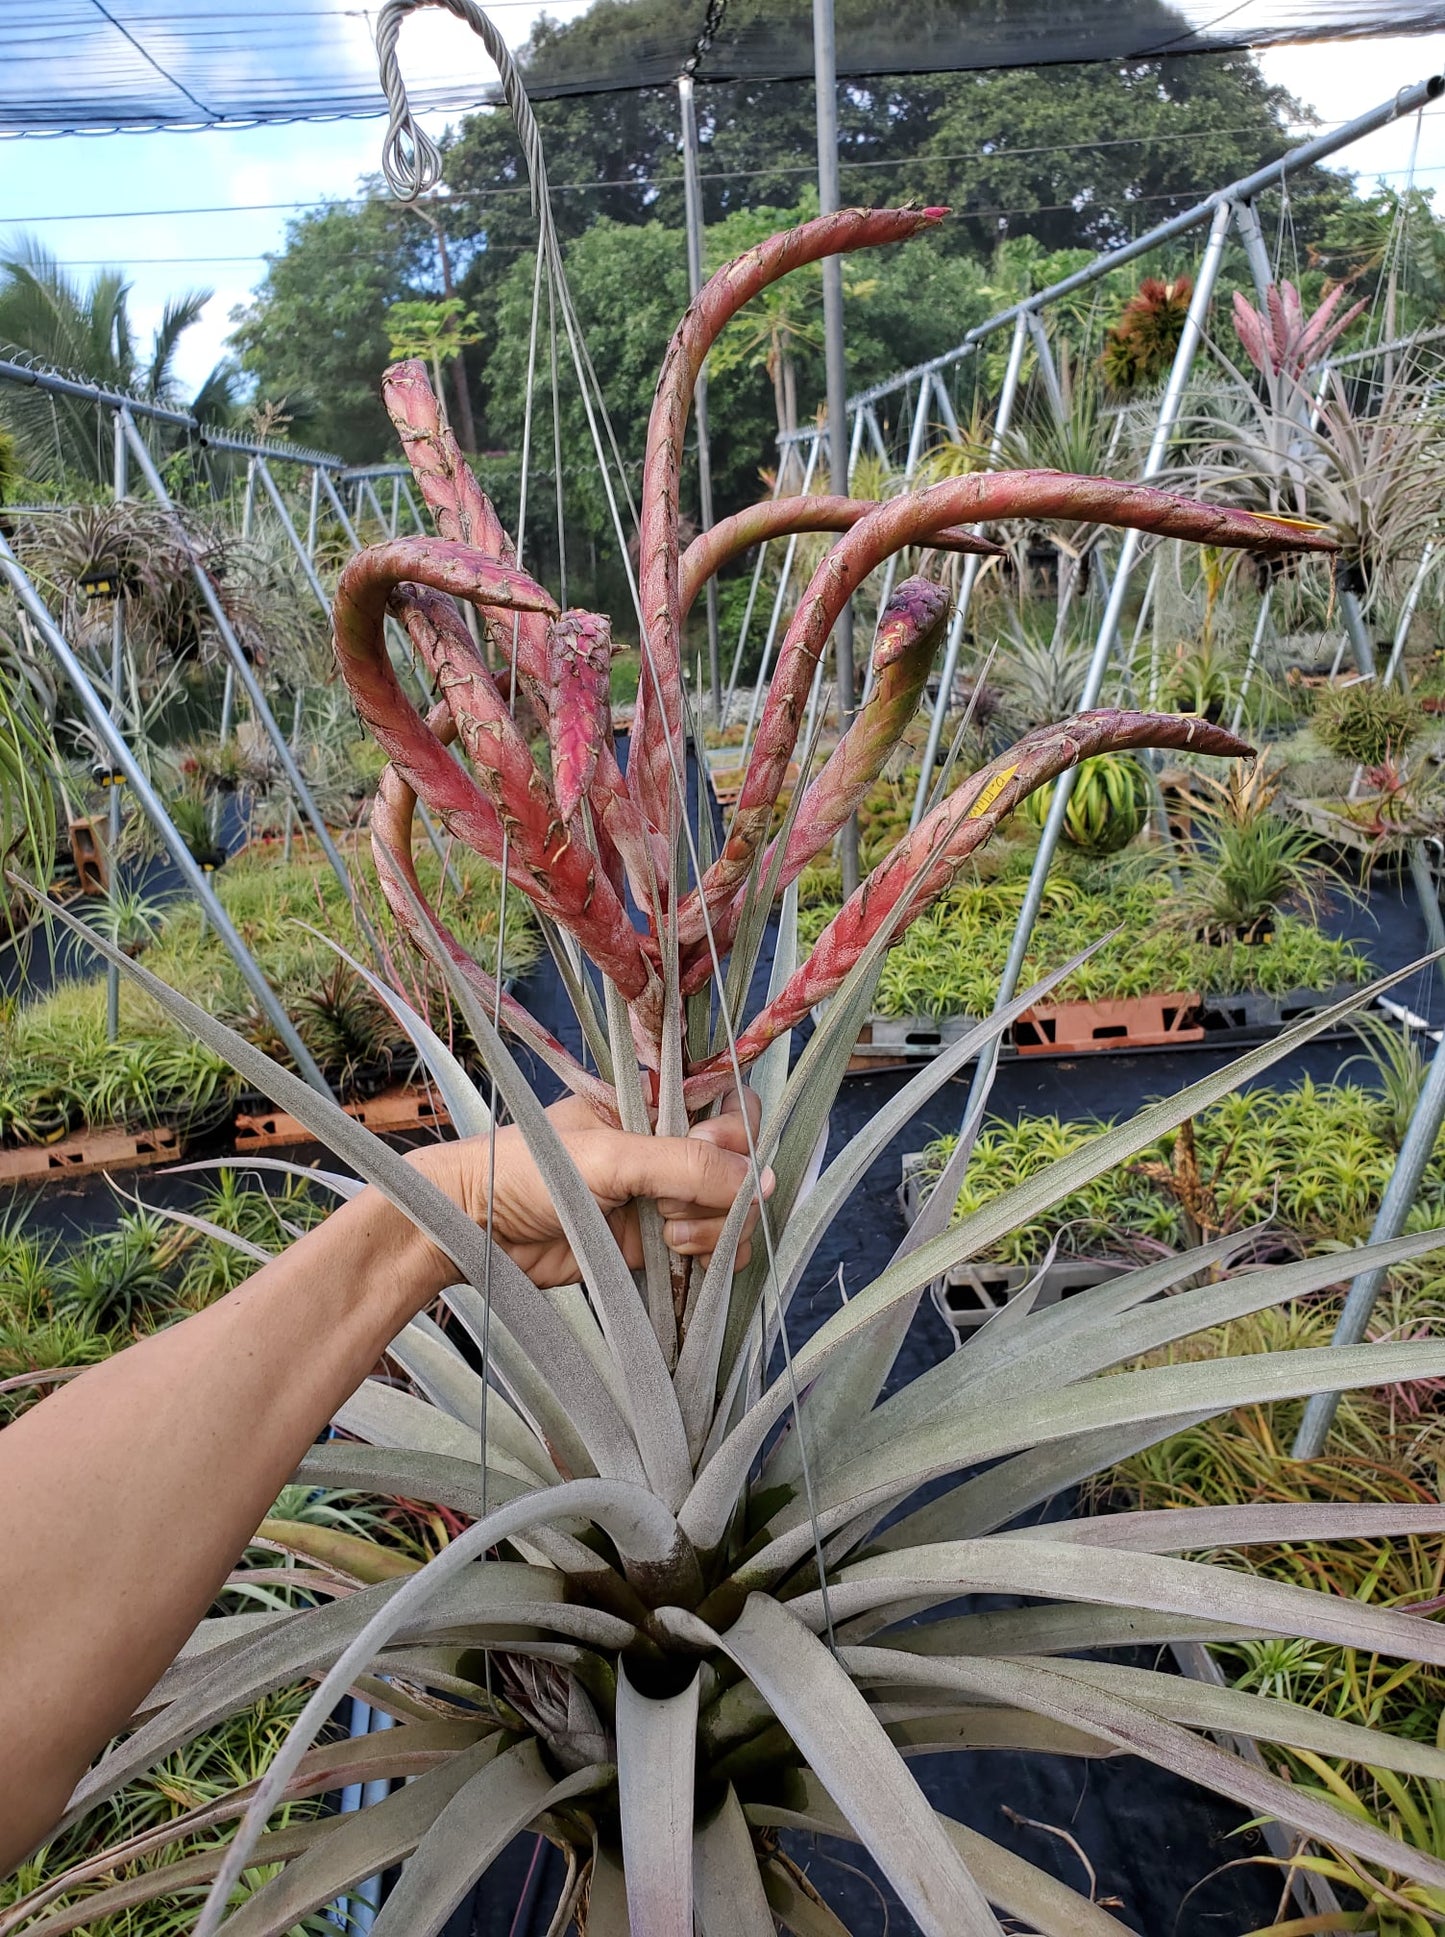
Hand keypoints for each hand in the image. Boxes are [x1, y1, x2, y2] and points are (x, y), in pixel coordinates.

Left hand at [412, 1088, 772, 1289]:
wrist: (474, 1230)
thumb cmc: (525, 1171)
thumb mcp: (611, 1157)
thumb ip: (686, 1165)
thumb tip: (761, 1182)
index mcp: (654, 1104)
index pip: (729, 1107)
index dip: (733, 1136)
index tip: (705, 1155)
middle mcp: (665, 1146)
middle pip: (739, 1164)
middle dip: (723, 1190)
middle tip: (672, 1202)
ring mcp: (663, 1195)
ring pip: (731, 1211)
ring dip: (714, 1228)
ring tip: (665, 1234)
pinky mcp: (655, 1243)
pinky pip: (710, 1248)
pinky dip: (708, 1257)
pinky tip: (673, 1255)